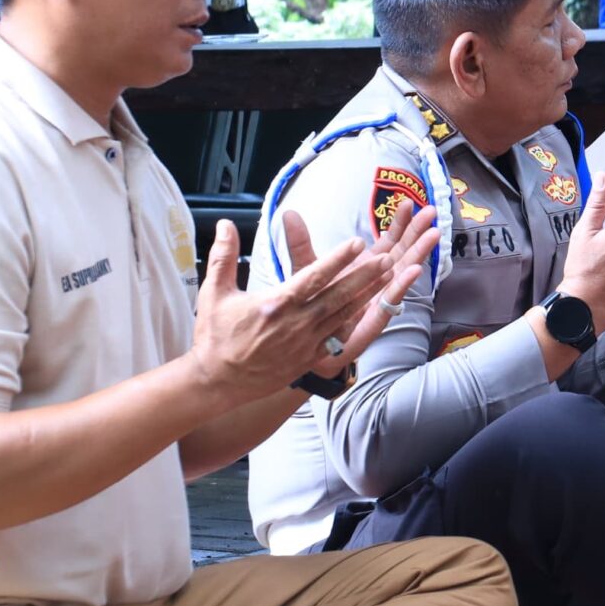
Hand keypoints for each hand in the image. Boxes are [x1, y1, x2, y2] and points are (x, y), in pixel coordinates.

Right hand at [191, 207, 435, 402]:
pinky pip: (339, 336)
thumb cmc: (215, 335)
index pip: (313, 277)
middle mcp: (295, 324)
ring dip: (367, 295)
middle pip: (338, 296)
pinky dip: (358, 321)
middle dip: (364, 276)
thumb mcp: (215, 292)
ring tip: (389, 276)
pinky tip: (373, 309)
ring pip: (344, 315)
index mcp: (275, 304)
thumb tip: (226, 223)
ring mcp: (305, 343)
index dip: (337, 260)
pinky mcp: (309, 357)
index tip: (357, 243)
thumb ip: (223, 255)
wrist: (217, 382)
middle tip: (387, 257)